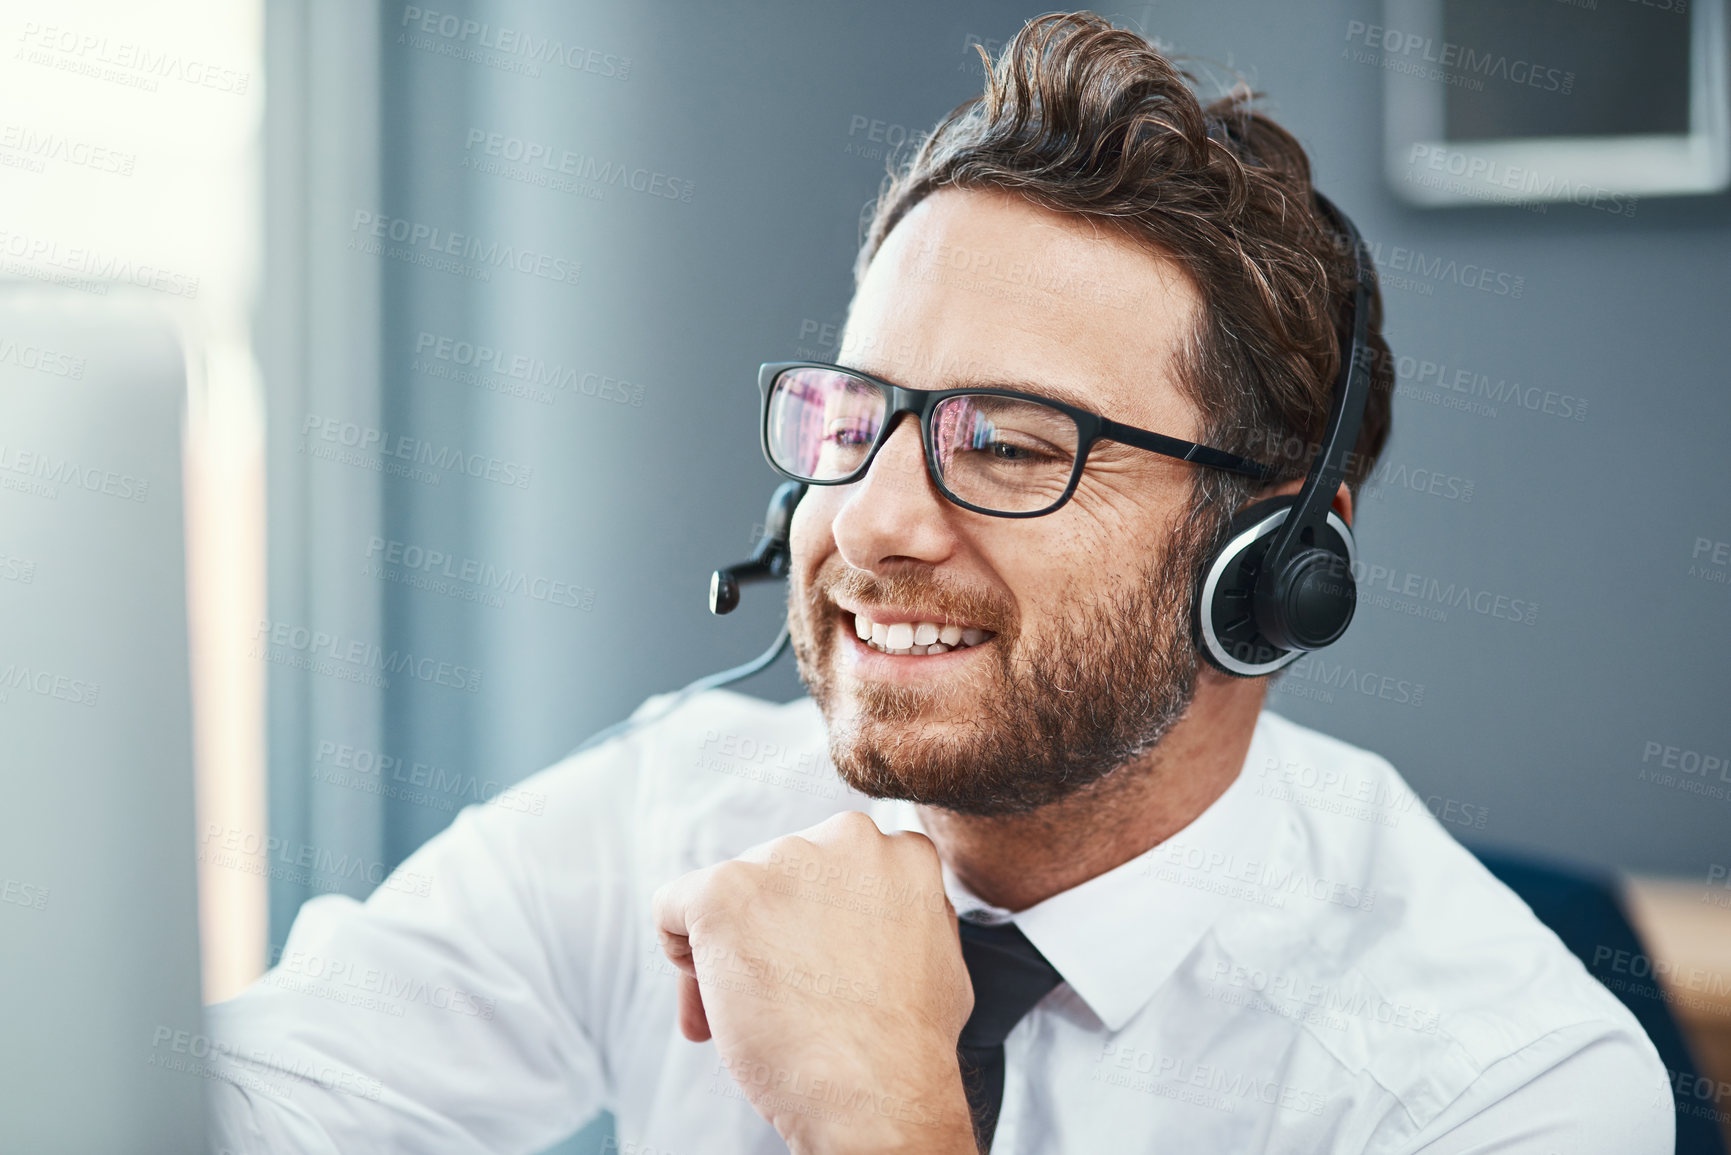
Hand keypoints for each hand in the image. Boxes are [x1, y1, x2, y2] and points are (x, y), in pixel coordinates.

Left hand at [652, 810, 979, 1153]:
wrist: (879, 1090)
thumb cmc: (907, 1042)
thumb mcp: (936, 950)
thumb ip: (899, 910)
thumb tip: (873, 911)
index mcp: (894, 847)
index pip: (833, 868)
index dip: (818, 923)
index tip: (816, 969)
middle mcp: (841, 837)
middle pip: (777, 876)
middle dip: (771, 933)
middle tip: (778, 998)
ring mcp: (780, 860)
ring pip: (728, 895)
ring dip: (730, 948)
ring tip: (750, 1012)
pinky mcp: (722, 892)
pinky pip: (672, 907)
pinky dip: (679, 952)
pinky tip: (707, 1001)